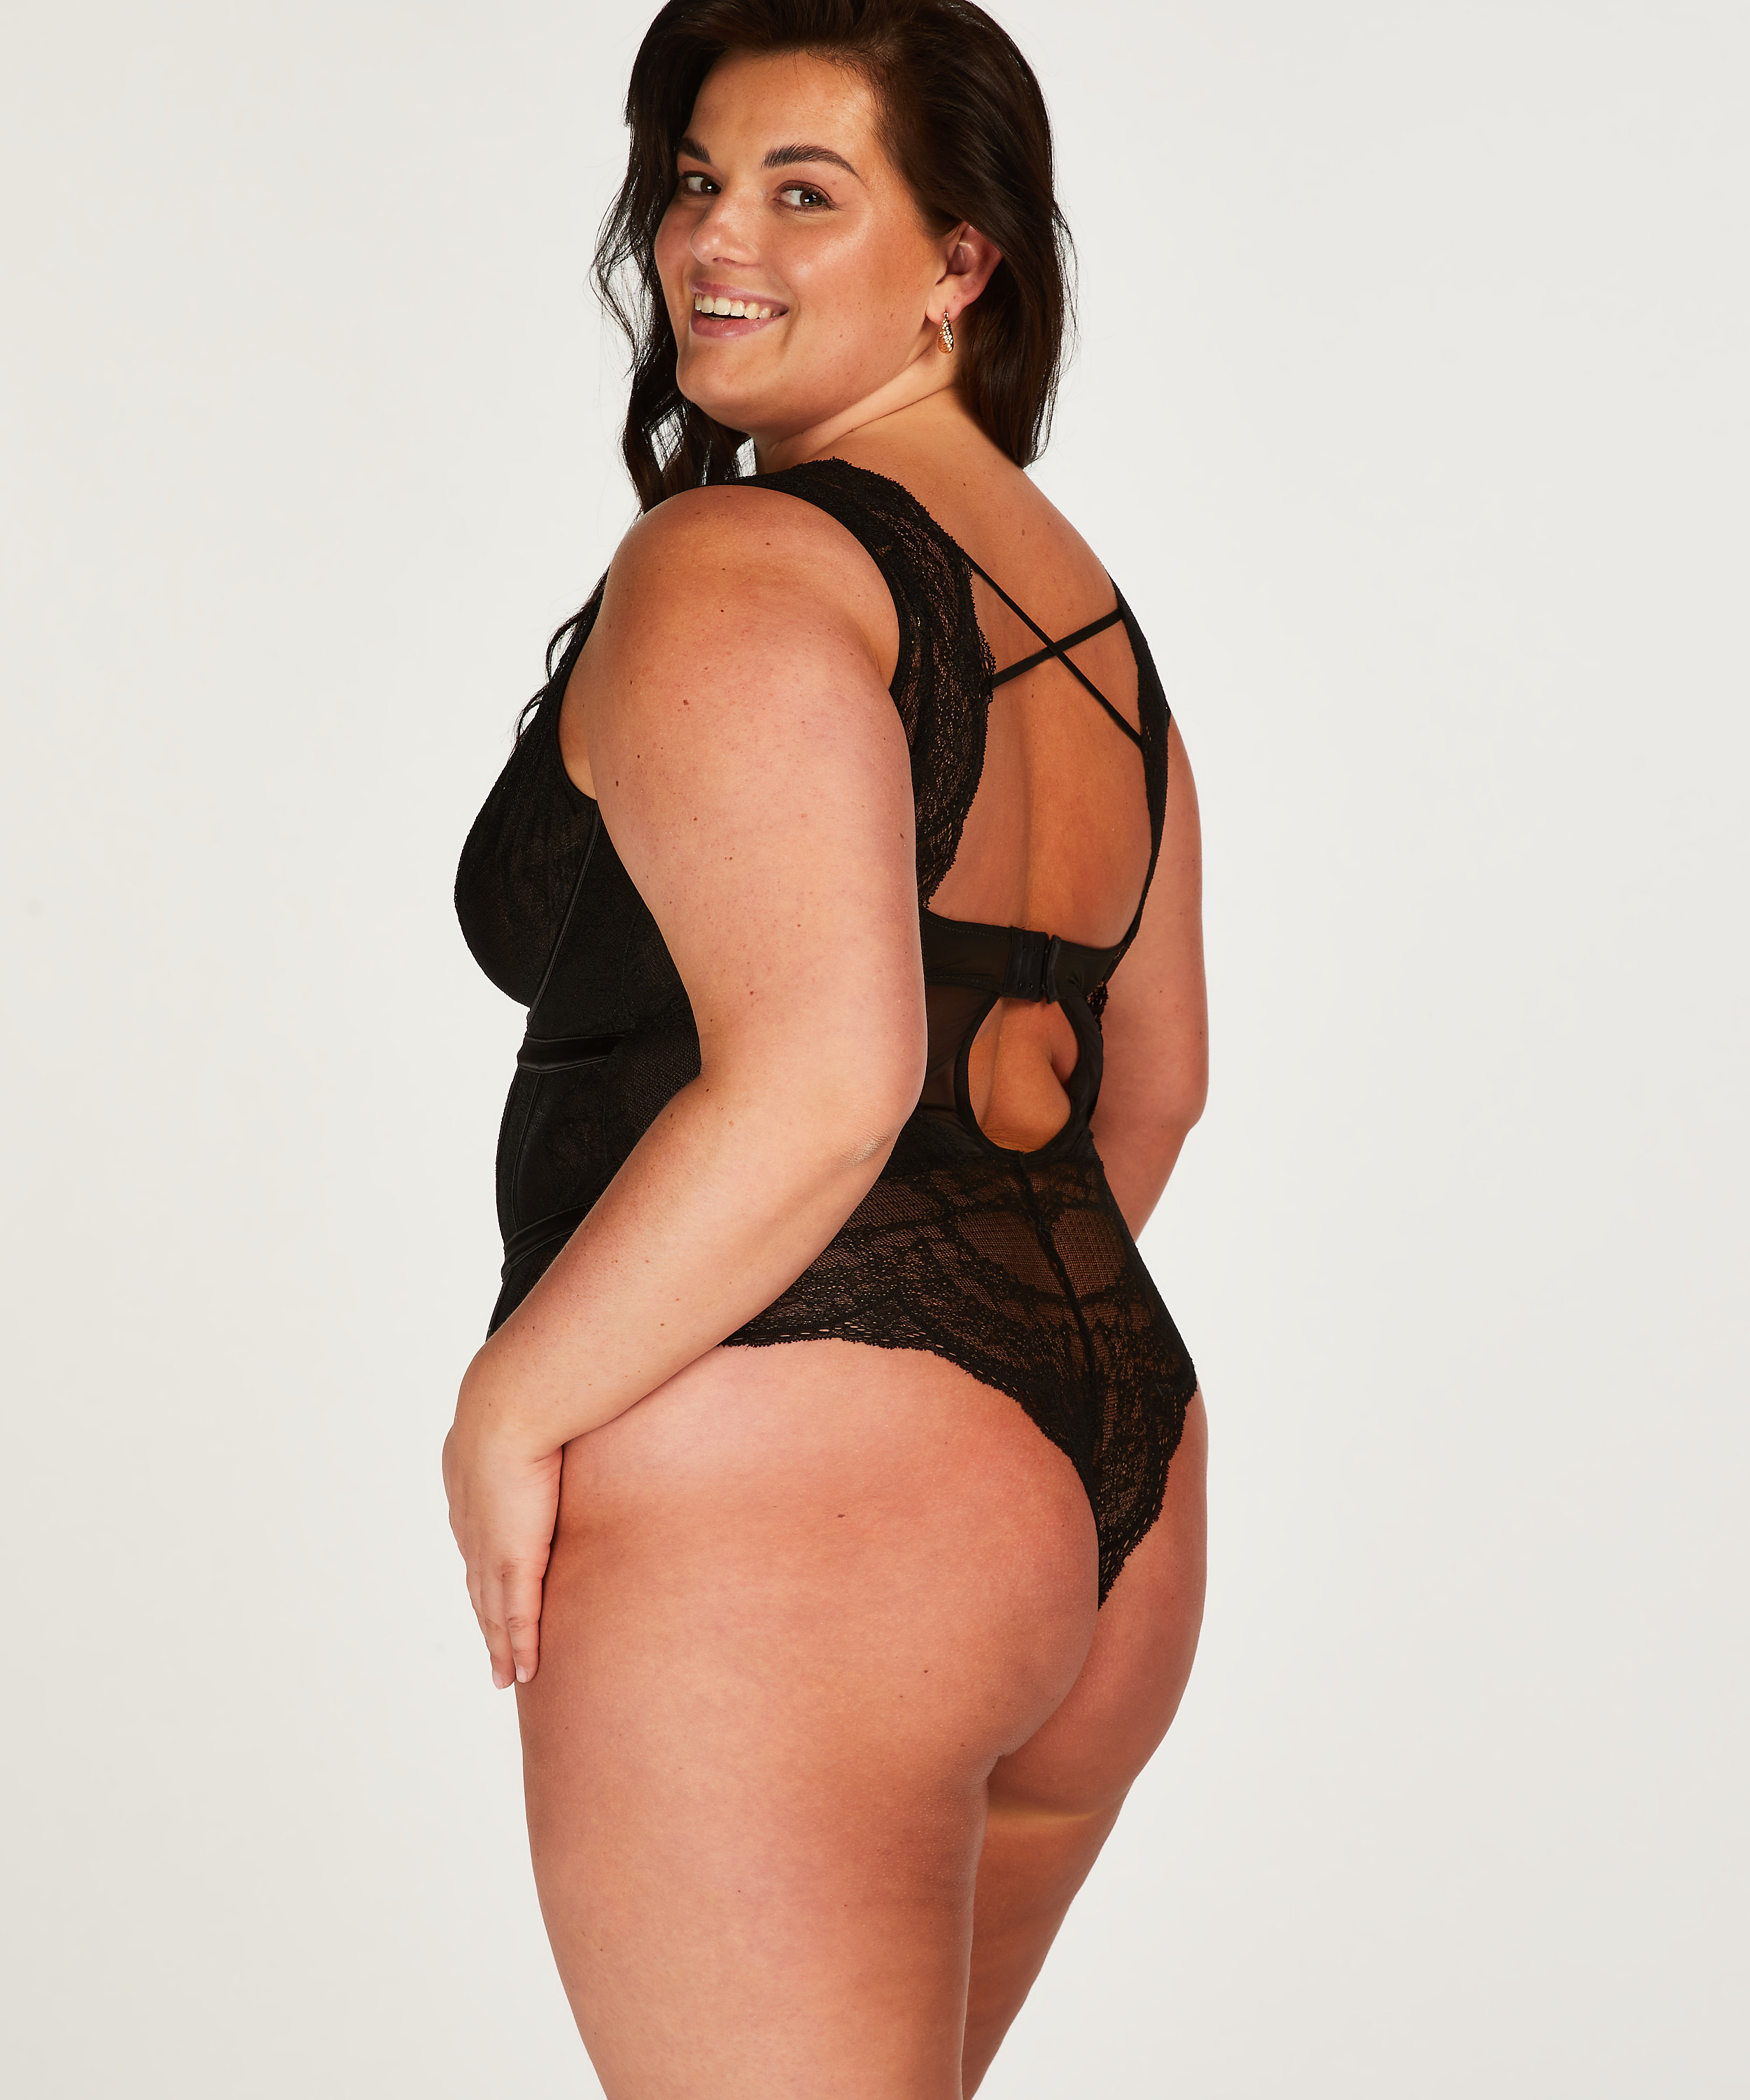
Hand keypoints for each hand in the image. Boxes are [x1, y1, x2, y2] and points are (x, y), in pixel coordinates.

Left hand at [442, 1374, 563, 1689]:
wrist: (511, 1402)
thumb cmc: (526, 1387)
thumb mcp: (528, 1398)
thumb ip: (544, 1404)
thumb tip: (567, 1382)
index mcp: (469, 1484)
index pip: (477, 1537)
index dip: (484, 1567)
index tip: (491, 1586)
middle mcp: (472, 1523)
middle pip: (478, 1584)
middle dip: (485, 1617)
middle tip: (494, 1649)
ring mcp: (490, 1546)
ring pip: (492, 1610)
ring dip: (499, 1645)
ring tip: (507, 1673)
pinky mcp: (513, 1562)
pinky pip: (516, 1618)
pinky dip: (519, 1647)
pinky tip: (525, 1672)